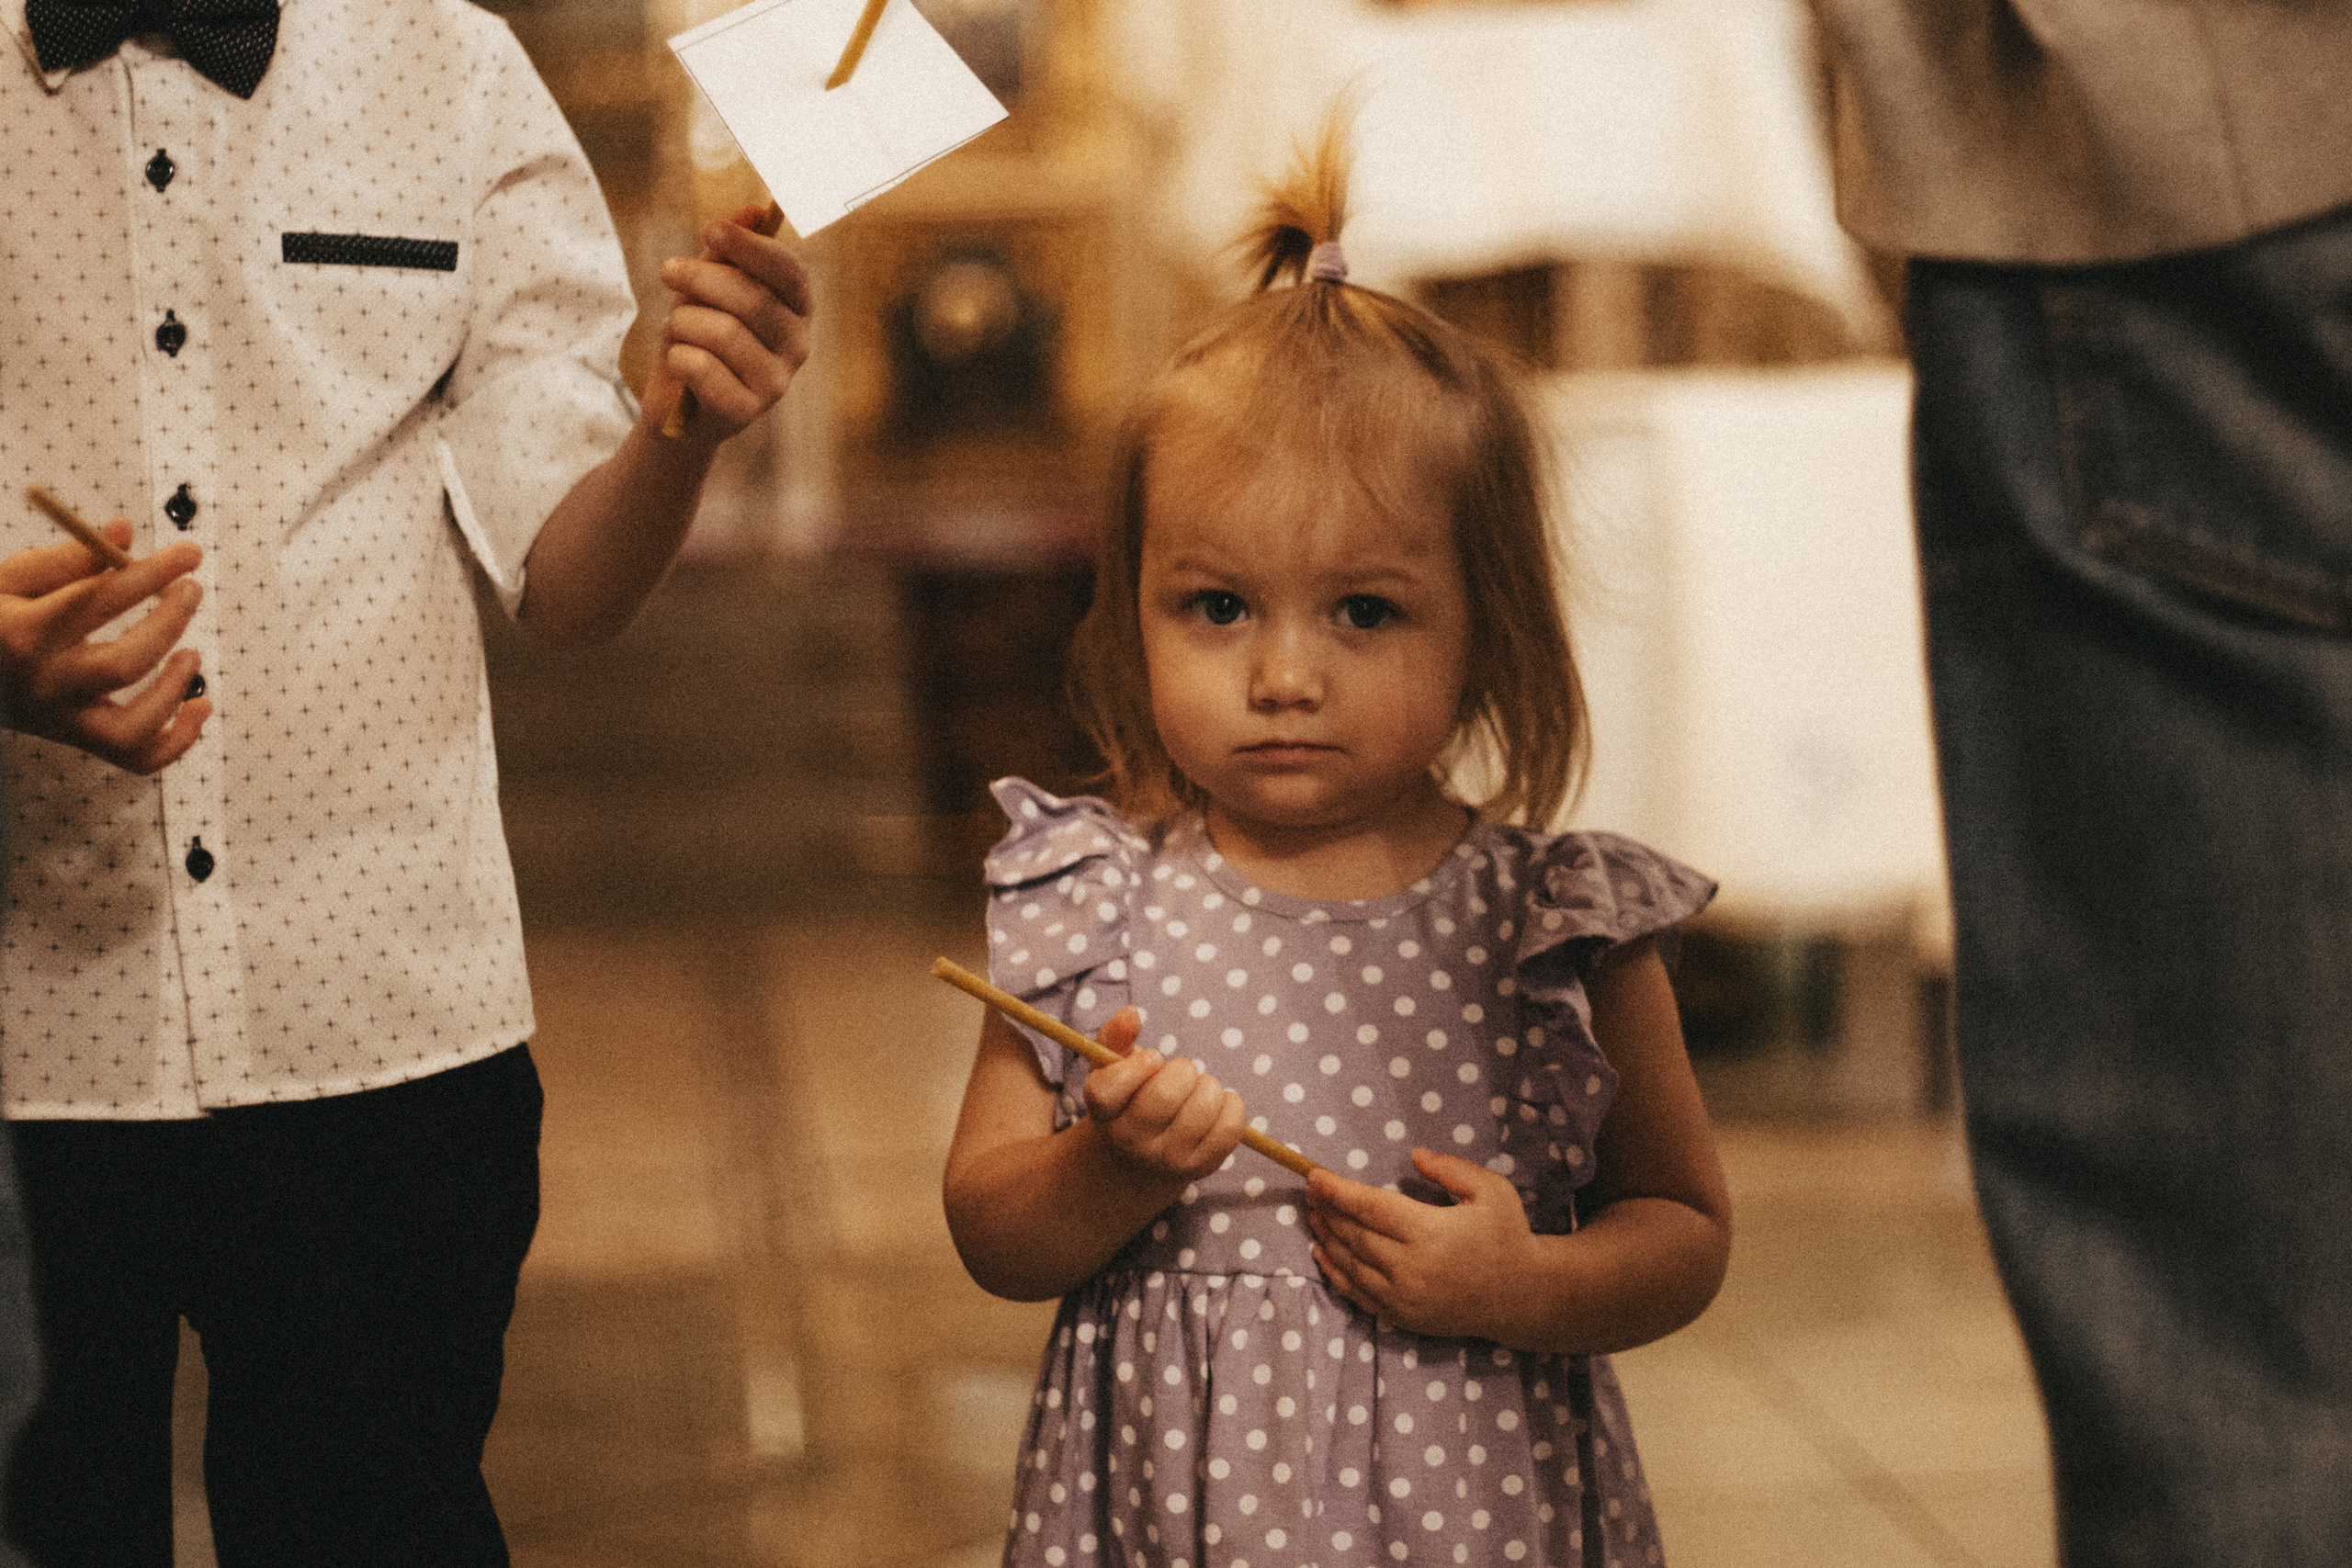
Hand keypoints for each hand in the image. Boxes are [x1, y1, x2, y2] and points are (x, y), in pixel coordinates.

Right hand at [0, 523, 209, 773]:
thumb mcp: (11, 579)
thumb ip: (68, 560)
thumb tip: (124, 530)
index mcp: (23, 632)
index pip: (100, 601)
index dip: (151, 573)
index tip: (189, 552)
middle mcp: (43, 682)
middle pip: (123, 665)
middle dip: (169, 624)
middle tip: (191, 589)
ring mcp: (59, 719)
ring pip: (132, 726)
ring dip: (175, 689)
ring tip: (192, 653)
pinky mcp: (75, 739)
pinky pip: (136, 758)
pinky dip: (177, 741)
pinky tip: (200, 706)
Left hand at [646, 205, 813, 443]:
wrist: (679, 407)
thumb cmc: (698, 336)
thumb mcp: (708, 286)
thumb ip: (729, 252)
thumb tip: (755, 210)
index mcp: (797, 310)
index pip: (789, 272)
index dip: (751, 247)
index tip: (711, 231)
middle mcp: (798, 346)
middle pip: (752, 298)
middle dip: (700, 278)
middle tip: (668, 270)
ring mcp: (776, 383)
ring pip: (722, 332)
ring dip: (683, 322)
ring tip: (676, 330)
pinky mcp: (746, 411)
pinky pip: (701, 367)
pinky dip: (676, 357)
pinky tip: (678, 363)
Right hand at [1082, 1007, 1248, 1180]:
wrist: (1141, 1160)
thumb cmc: (1130, 1099)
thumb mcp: (1113, 1069)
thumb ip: (1116, 1036)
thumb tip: (1131, 1013)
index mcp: (1103, 1113)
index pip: (1108, 1091)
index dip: (1135, 1067)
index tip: (1152, 1058)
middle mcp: (1130, 1141)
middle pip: (1165, 1096)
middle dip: (1183, 1070)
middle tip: (1182, 1072)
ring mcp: (1166, 1159)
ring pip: (1203, 1108)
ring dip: (1209, 1086)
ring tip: (1199, 1089)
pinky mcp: (1200, 1167)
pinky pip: (1230, 1128)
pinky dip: (1233, 1105)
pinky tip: (1219, 1104)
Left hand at [1306, 1147, 1536, 1337]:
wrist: (1523, 1296)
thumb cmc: (1507, 1236)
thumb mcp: (1491, 1190)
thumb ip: (1451, 1168)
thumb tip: (1415, 1155)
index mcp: (1429, 1231)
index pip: (1370, 1206)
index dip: (1338, 1190)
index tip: (1314, 1177)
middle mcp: (1411, 1267)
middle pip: (1355, 1235)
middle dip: (1328, 1212)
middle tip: (1311, 1193)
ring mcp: (1404, 1297)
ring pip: (1351, 1265)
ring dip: (1327, 1239)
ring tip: (1312, 1217)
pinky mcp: (1403, 1317)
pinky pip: (1358, 1294)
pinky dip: (1335, 1273)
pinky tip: (1322, 1254)